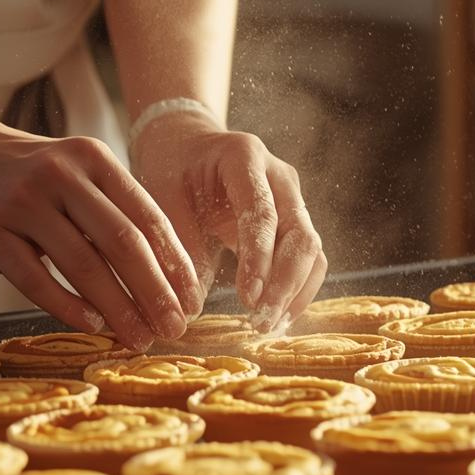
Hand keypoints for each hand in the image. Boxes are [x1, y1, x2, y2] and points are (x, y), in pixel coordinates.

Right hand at [0, 107, 199, 348]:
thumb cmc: (29, 176)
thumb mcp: (77, 175)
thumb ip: (114, 212)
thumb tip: (165, 277)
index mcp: (94, 160)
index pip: (148, 217)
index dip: (175, 264)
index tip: (192, 302)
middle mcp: (62, 176)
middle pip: (122, 242)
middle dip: (154, 292)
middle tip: (174, 328)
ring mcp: (23, 202)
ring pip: (83, 264)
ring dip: (117, 308)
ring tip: (139, 337)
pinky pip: (35, 278)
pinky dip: (67, 305)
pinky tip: (92, 325)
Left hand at [130, 111, 327, 332]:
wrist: (186, 147)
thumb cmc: (171, 169)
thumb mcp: (162, 199)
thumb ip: (179, 247)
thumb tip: (192, 307)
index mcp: (244, 157)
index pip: (262, 212)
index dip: (259, 258)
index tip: (248, 298)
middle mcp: (279, 176)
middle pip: (300, 234)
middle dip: (285, 284)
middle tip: (261, 322)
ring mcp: (293, 199)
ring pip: (312, 252)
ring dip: (295, 293)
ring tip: (268, 327)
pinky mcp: (294, 223)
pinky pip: (308, 261)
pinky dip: (296, 292)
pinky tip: (276, 318)